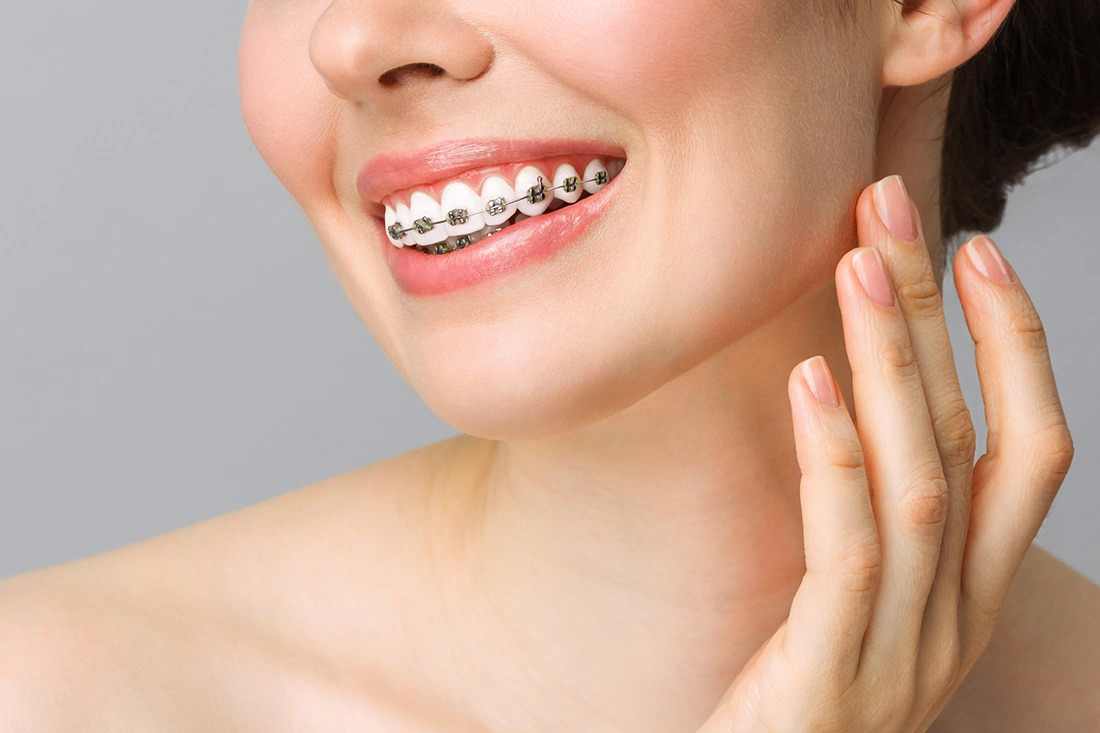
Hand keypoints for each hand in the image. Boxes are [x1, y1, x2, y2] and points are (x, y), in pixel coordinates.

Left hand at [696, 176, 1075, 731]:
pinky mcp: (829, 679)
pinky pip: (848, 551)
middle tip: (893, 208)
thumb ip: (861, 513)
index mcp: (965, 593)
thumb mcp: (848, 599)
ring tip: (857, 263)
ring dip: (895, 365)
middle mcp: (952, 619)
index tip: (973, 247)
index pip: (1027, 454)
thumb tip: (837, 392)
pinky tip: (808, 378)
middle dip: (938, 317)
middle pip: (970, 443)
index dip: (1013, 346)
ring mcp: (900, 654)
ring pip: (921, 483)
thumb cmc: (786, 695)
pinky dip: (835, 457)